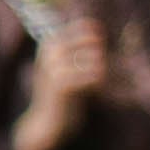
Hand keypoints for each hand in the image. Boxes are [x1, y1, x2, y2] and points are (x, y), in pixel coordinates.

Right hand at [14, 4, 110, 149]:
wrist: (47, 123)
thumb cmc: (62, 93)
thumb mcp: (65, 65)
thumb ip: (78, 47)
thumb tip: (98, 29)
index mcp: (51, 42)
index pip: (86, 26)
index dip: (100, 40)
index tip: (97, 57)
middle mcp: (51, 50)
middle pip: (95, 42)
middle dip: (102, 58)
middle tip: (97, 74)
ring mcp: (55, 65)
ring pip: (97, 59)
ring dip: (102, 73)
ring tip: (93, 84)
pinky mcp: (62, 82)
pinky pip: (95, 75)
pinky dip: (100, 84)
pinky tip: (92, 92)